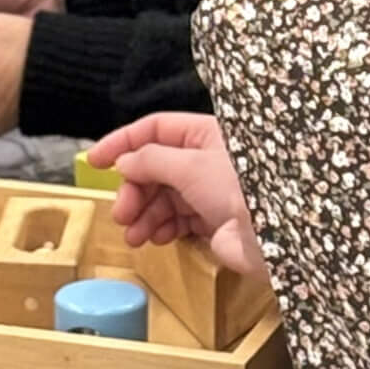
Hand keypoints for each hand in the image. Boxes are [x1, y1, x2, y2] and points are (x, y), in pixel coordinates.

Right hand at [88, 114, 268, 282]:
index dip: (122, 143)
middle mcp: (204, 159)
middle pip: (153, 168)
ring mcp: (207, 191)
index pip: (153, 130)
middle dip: (134, 190)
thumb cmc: (238, 188)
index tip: (94, 162)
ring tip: (134, 235)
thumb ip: (151, 160)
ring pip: (162, 197)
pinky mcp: (211, 221)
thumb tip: (124, 162)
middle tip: (121, 213)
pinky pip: (176, 220)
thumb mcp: (189, 165)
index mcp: (203, 134)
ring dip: (143, 214)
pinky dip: (161, 228)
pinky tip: (156, 238)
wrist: (275, 235)